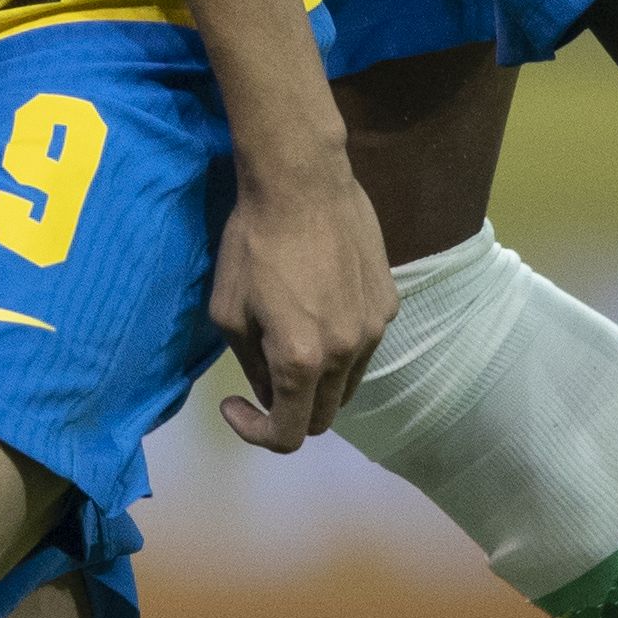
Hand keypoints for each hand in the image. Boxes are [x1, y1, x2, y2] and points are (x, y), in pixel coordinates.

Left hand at [208, 148, 392, 450]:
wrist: (302, 183)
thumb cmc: (252, 243)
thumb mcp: (228, 312)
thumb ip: (251, 364)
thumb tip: (269, 392)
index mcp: (302, 361)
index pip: (290, 434)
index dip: (257, 432)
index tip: (236, 406)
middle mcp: (347, 353)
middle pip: (324, 415)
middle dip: (290, 411)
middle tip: (262, 382)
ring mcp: (375, 328)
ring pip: (347, 382)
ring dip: (318, 380)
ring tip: (291, 341)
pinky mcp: (389, 302)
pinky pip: (364, 344)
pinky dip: (340, 346)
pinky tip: (318, 306)